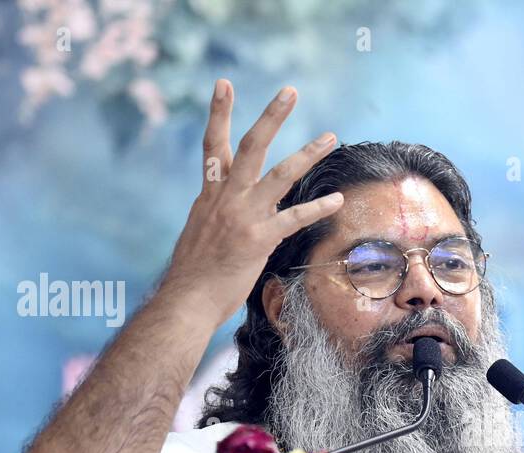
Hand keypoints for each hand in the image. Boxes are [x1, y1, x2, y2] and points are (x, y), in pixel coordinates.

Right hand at [160, 79, 343, 326]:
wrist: (186, 299)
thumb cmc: (193, 274)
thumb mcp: (199, 232)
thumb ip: (215, 214)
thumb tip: (225, 210)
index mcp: (209, 194)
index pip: (214, 145)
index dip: (219, 113)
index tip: (224, 83)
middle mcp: (226, 198)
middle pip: (251, 146)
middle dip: (271, 116)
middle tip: (290, 91)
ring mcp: (243, 216)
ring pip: (279, 175)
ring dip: (307, 153)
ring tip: (329, 136)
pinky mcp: (258, 239)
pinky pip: (294, 218)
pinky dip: (317, 208)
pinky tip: (337, 199)